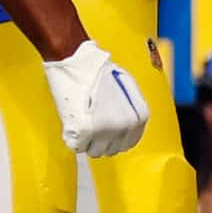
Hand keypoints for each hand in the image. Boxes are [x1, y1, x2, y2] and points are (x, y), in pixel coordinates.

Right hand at [42, 43, 150, 158]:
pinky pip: (77, 146)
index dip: (114, 139)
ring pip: (94, 151)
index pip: (128, 143)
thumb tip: (125, 128)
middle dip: (99, 140)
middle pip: (110, 150)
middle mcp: (125, 127)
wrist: (77, 61)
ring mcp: (105, 131)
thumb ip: (129, 111)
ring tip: (82, 120)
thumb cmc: (98, 71)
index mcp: (139, 117)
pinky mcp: (84, 132)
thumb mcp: (127, 91)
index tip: (104, 132)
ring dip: (86, 140)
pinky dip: (72, 138)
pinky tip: (73, 121)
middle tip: (90, 123)